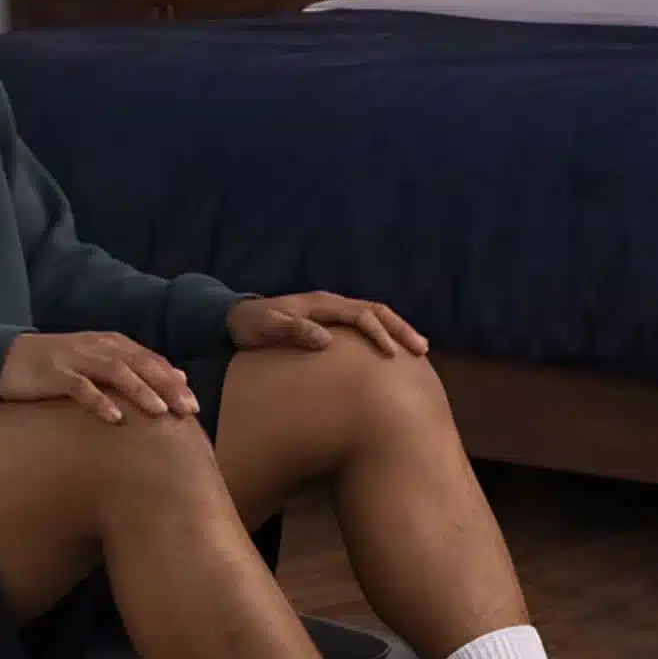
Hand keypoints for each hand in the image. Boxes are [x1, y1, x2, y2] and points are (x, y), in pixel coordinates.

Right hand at [0, 331, 198, 423]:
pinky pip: (80, 387)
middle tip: (188, 411)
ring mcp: (76, 359)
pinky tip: (114, 418)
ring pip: (115, 372)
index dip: (174, 381)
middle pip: (140, 364)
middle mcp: (99, 347)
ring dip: (140, 391)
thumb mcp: (101, 363)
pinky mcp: (54, 374)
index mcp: (113, 344)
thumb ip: (138, 369)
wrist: (8, 358)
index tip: (195, 406)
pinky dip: (99, 401)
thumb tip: (179, 378)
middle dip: (166, 387)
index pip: (151, 360)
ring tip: (160, 412)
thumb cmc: (61, 367)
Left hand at [228, 292, 429, 356]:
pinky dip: (382, 335)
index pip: (360, 314)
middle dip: (400, 328)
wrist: (236, 319)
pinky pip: (363, 327)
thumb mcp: (267, 328)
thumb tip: (325, 340)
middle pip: (376, 311)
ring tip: (417, 350)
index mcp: (321, 304)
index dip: (378, 332)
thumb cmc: (251, 326)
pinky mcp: (330, 324)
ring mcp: (332, 313)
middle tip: (421, 349)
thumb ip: (294, 331)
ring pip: (374, 317)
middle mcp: (331, 305)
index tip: (392, 353)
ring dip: (396, 331)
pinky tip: (392, 354)